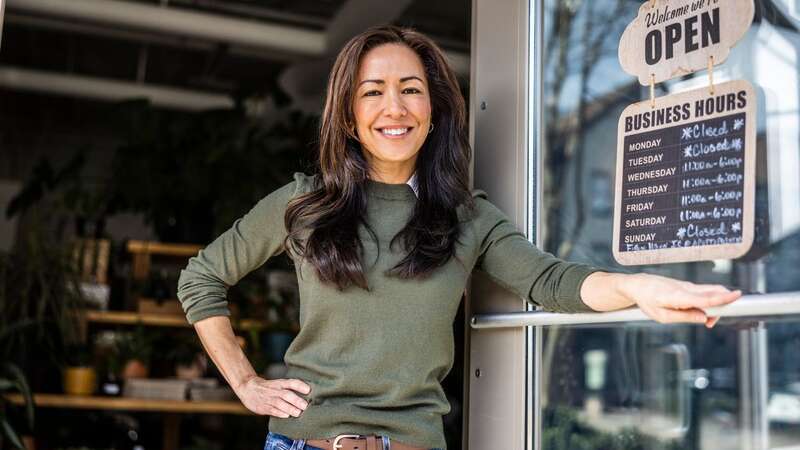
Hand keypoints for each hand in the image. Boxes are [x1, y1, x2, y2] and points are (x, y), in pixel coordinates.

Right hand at [234, 375, 310, 417]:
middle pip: (286, 394)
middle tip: (305, 406)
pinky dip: (279, 413)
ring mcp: (269, 399)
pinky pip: (272, 410)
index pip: (291, 382)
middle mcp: (275, 390)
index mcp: (280, 383)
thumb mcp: (278, 384)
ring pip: (279, 403)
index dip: (300, 386)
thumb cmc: (268, 387)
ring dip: (289, 408)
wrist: (248, 387)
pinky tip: (286, 416)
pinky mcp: (263, 407)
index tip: (308, 390)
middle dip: (296, 400)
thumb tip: (307, 396)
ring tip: (298, 413)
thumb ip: (289, 389)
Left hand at [621, 273, 740, 327]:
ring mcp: (688, 285)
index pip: (705, 298)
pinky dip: (708, 302)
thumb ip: (684, 317)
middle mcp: (686, 288)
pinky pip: (704, 292)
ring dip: (714, 306)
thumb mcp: (662, 316)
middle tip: (710, 322)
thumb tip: (704, 318)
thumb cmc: (647, 301)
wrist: (638, 285)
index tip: (738, 295)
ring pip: (710, 292)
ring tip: (703, 319)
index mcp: (678, 296)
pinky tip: (699, 311)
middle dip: (722, 306)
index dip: (722, 298)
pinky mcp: (688, 286)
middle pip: (714, 292)